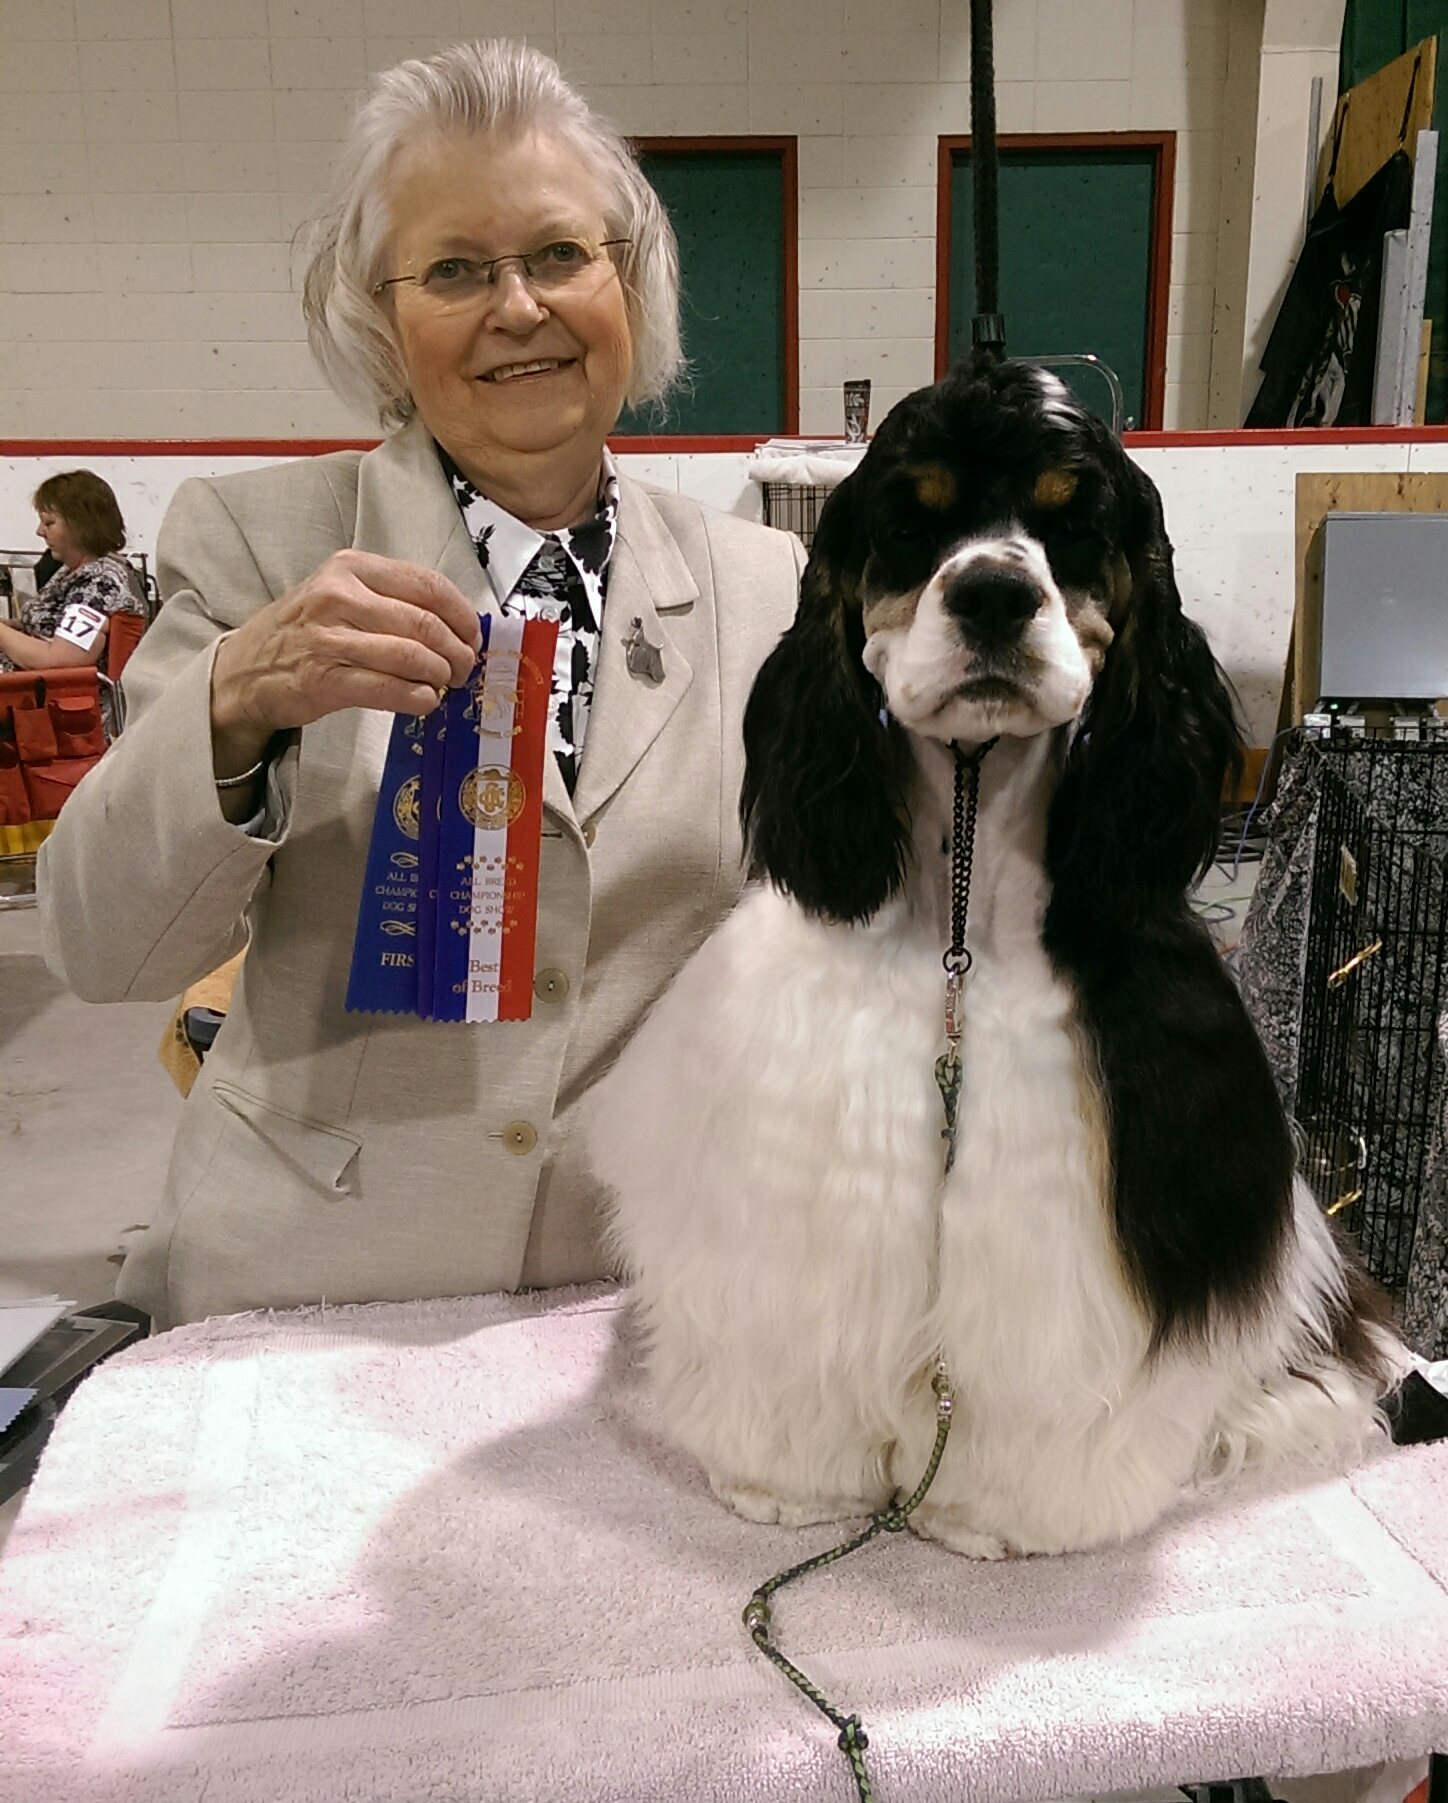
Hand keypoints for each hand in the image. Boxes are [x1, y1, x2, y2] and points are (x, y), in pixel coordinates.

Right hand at [210, 551, 482, 776]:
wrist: (245, 670)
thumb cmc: (303, 632)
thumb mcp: (343, 595)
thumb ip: (393, 600)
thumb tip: (457, 625)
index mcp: (351, 568)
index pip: (429, 585)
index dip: (463, 616)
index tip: (472, 637)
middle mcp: (339, 596)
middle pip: (426, 623)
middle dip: (458, 652)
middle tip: (462, 669)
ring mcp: (329, 638)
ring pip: (412, 655)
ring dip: (440, 676)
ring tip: (443, 685)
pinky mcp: (324, 679)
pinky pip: (390, 688)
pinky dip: (418, 697)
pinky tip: (424, 701)